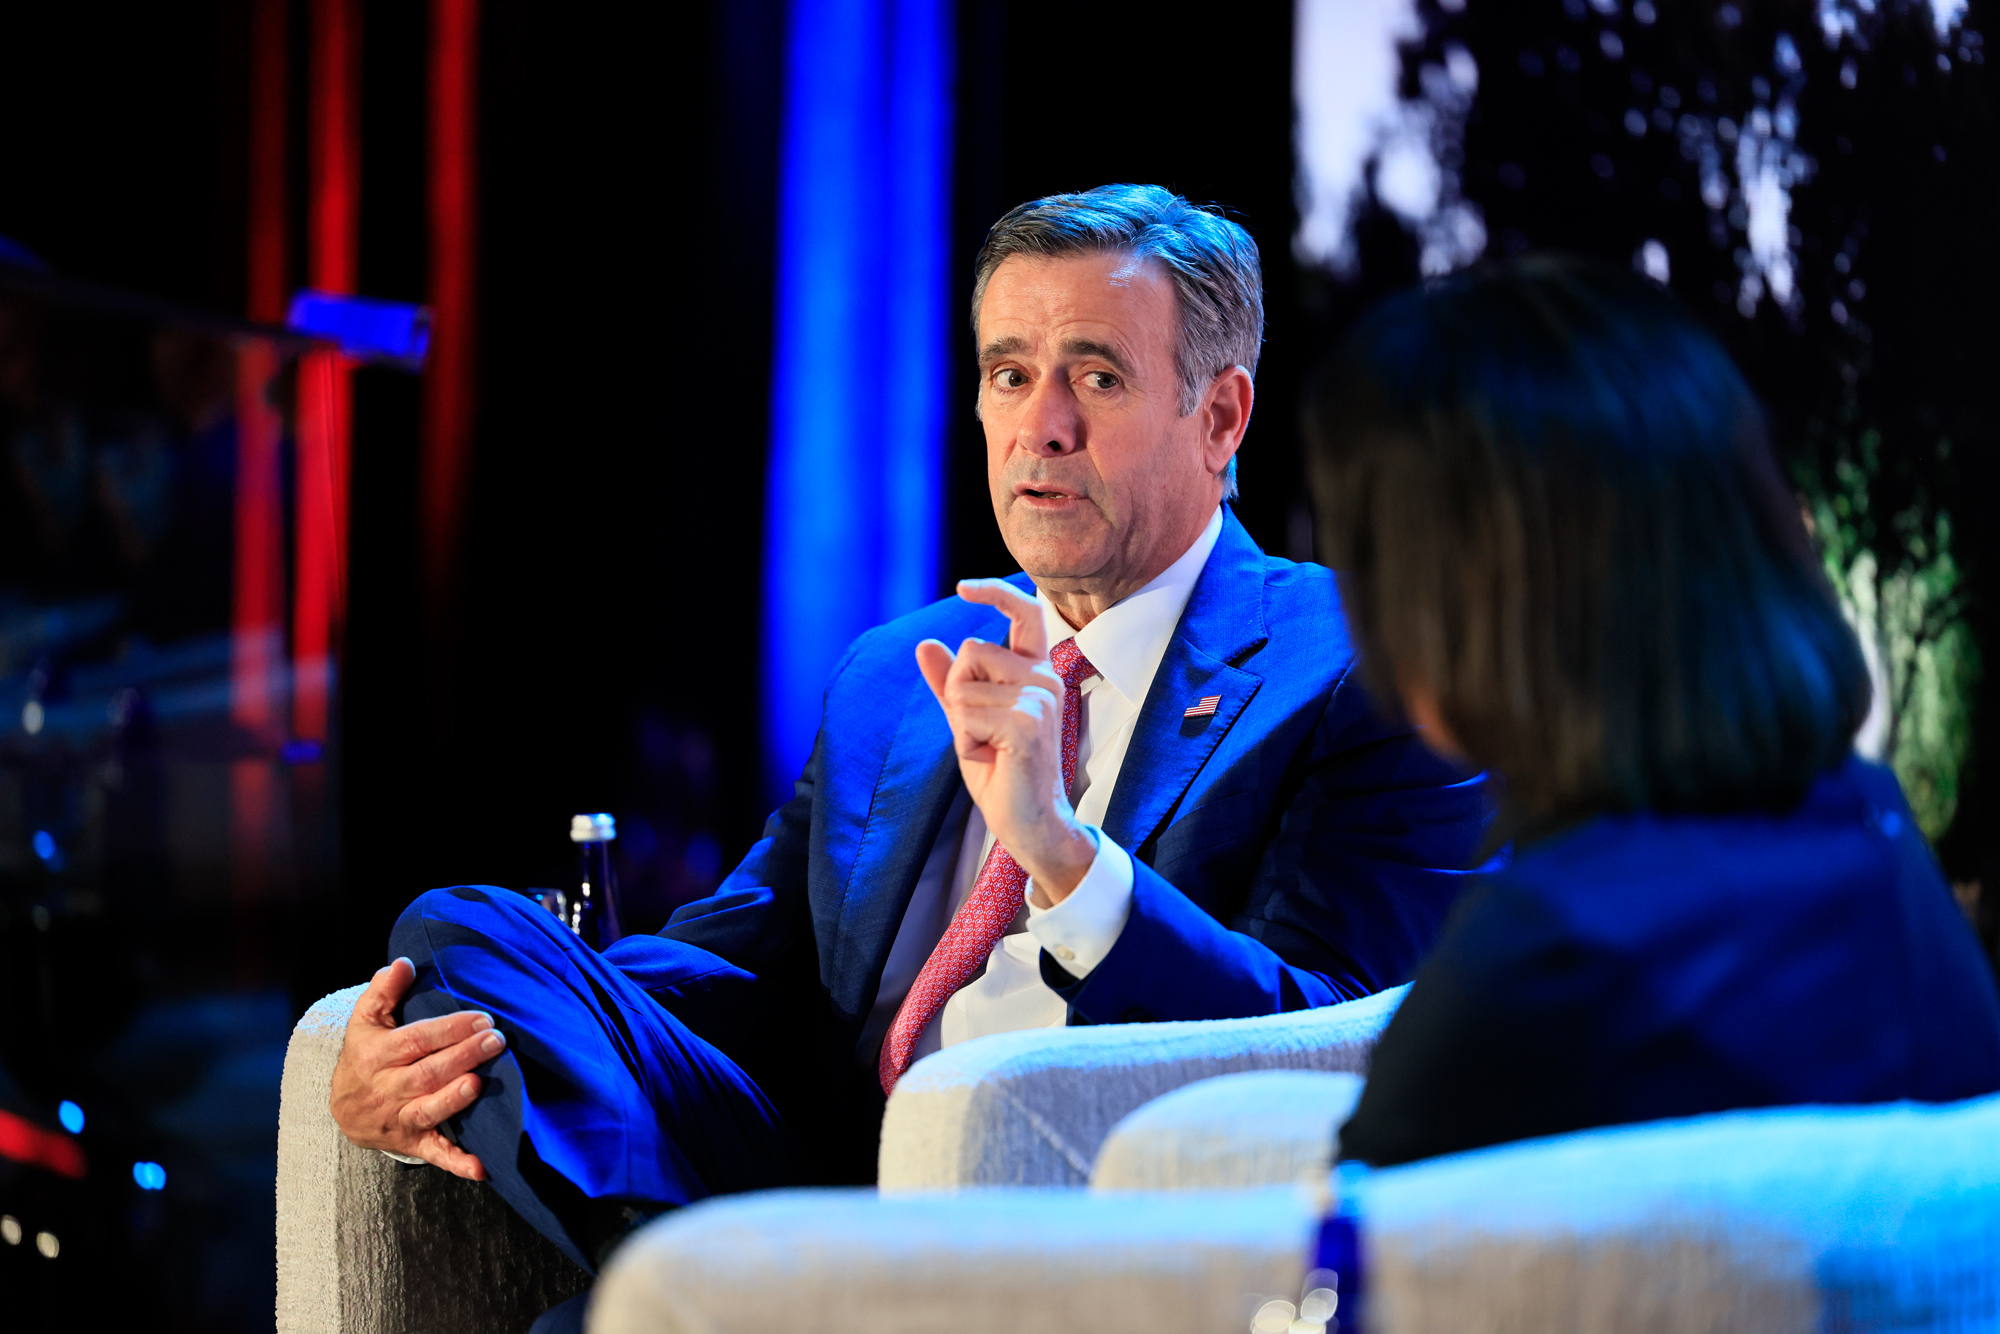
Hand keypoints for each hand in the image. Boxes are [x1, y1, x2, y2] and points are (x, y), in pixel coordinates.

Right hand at [329, 958, 500, 1179]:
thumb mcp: (366, 1021)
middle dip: (462, 1056)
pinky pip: (435, 1154)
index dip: (449, 1029)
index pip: (416, 1040)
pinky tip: (481, 1167)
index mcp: (377, 1055)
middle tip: (495, 1041)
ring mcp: (399, 1118)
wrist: (344, 1109)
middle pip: (426, 1073)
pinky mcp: (413, 1143)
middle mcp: (386, 1089)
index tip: (482, 1018)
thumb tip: (402, 963)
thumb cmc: (365, 1055)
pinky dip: (457, 1163)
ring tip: (478, 1085)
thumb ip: (383, 991)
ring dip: (453, 1100)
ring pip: (427, 1110)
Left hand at [916, 579, 1096, 902]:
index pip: (1025, 613)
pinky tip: (992, 758)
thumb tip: (926, 643)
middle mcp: (1044, 678)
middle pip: (972, 651)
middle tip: (981, 733)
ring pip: (963, 685)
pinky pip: (966, 714)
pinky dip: (966, 741)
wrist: (1029, 823)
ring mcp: (1040, 699)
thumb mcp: (968, 721)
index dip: (995, 593)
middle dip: (958, 692)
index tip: (963, 588)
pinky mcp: (1027, 722)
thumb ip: (949, 683)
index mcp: (1036, 672)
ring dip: (962, 723)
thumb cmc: (1003, 774)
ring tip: (989, 748)